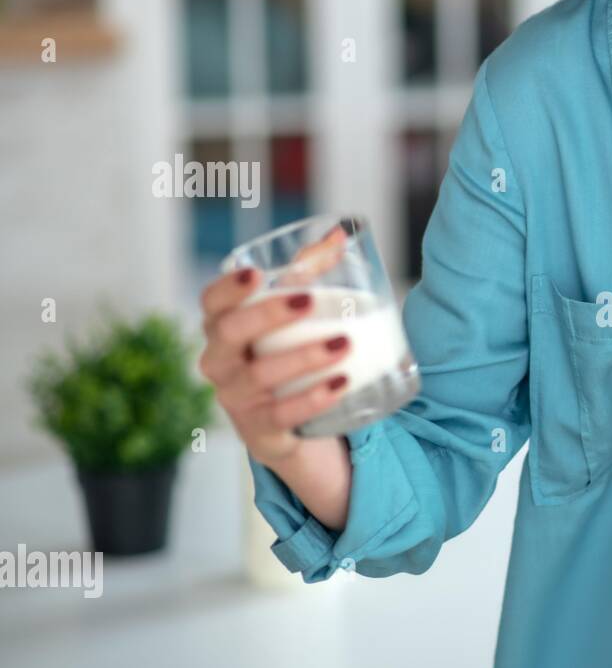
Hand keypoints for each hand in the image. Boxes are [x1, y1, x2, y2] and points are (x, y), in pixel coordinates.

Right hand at [198, 228, 352, 466]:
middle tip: (310, 300)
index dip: (228, 288)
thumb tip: (339, 236)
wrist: (291, 429)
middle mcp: (220, 363)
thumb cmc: (285, 358)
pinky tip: (341, 384)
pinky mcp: (260, 431)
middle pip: (230, 333)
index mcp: (222, 329)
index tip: (257, 274)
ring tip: (344, 343)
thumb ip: (309, 275)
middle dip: (268, 315)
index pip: (211, 303)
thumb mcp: (293, 319)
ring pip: (259, 375)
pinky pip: (282, 415)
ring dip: (303, 357)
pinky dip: (312, 399)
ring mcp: (236, 400)